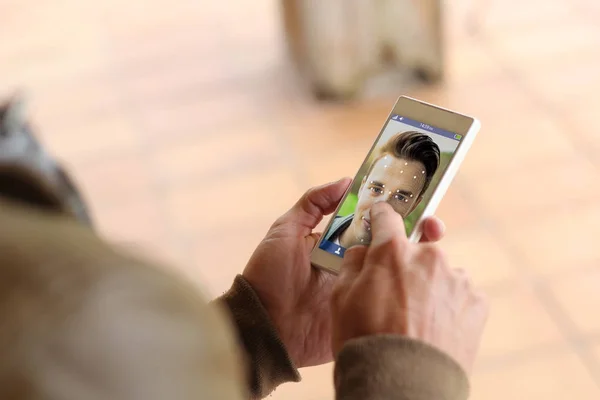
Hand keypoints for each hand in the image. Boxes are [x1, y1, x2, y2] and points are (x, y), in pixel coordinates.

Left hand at [242, 178, 446, 367]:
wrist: (263, 325)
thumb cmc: (269, 275)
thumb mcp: (286, 231)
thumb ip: (312, 203)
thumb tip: (346, 180)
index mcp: (339, 244)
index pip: (373, 224)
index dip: (395, 213)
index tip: (417, 201)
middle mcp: (354, 264)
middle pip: (390, 246)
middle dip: (415, 235)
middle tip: (434, 227)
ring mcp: (360, 290)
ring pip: (394, 274)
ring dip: (415, 263)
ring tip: (435, 253)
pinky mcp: (361, 315)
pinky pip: (386, 304)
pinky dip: (404, 296)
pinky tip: (423, 286)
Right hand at [331, 202, 488, 372]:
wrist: (403, 385)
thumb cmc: (365, 341)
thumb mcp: (340, 298)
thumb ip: (352, 264)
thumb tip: (362, 250)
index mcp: (392, 252)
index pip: (386, 217)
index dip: (380, 216)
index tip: (380, 216)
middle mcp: (429, 257)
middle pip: (415, 250)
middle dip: (405, 265)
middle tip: (393, 295)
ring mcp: (457, 280)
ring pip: (439, 273)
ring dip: (429, 287)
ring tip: (415, 320)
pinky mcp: (477, 303)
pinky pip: (459, 295)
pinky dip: (449, 306)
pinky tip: (434, 328)